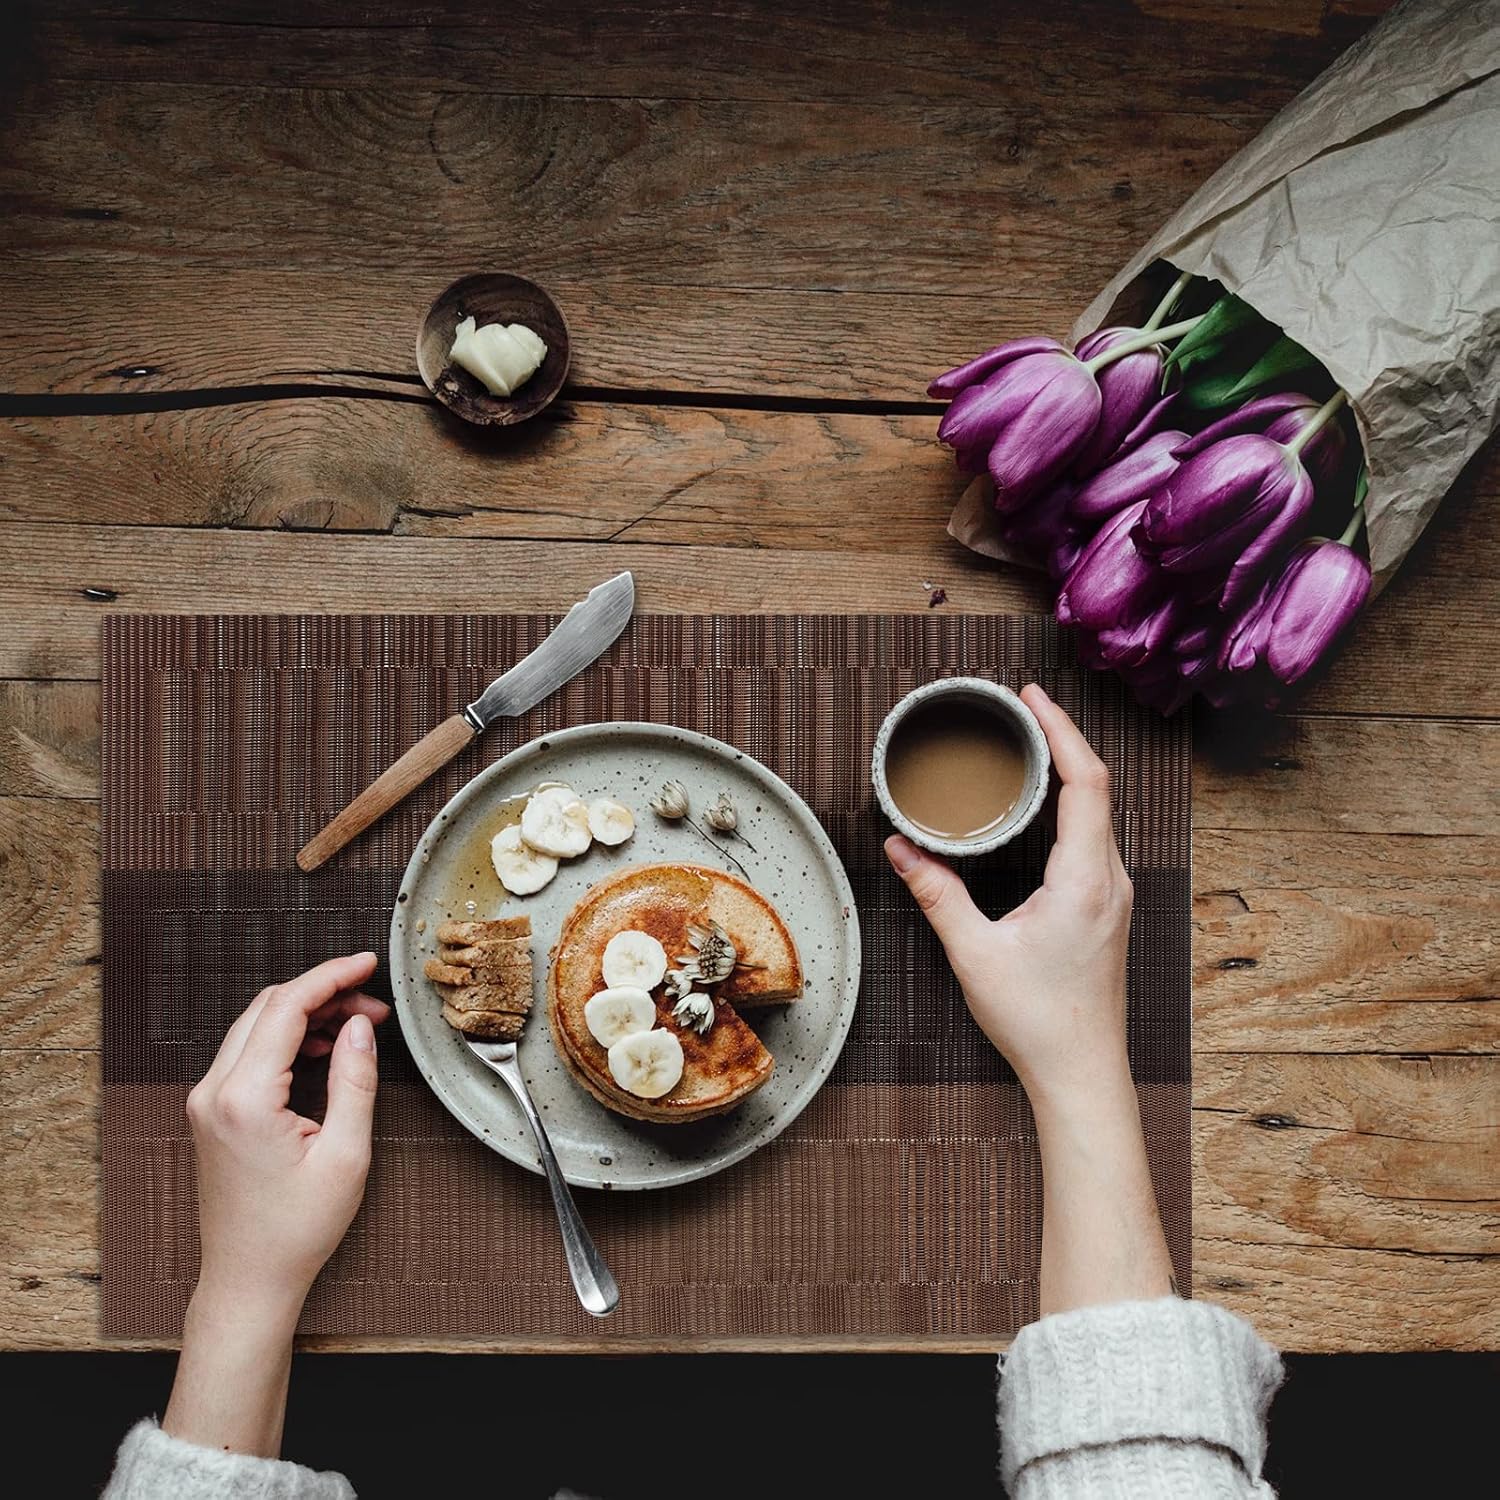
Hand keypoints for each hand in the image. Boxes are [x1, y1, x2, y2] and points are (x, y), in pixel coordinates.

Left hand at [185, 952, 390, 1316]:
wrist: (248, 1278)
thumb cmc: (296, 1229)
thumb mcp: (346, 1154)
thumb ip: (354, 1080)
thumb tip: (359, 1026)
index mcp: (244, 1098)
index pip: (286, 1007)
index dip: (331, 976)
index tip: (368, 964)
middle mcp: (214, 1092)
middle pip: (268, 1007)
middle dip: (324, 992)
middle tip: (373, 1002)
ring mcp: (206, 1101)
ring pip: (256, 1024)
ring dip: (306, 1013)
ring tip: (357, 1024)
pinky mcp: (210, 1111)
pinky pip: (246, 1051)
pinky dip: (286, 1036)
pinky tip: (322, 1047)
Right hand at [884, 684, 1132, 1106]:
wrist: (1082, 1073)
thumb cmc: (1036, 1020)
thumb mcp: (974, 952)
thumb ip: (937, 894)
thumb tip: (900, 848)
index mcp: (1085, 880)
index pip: (1085, 782)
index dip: (1061, 730)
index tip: (1030, 699)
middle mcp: (1110, 879)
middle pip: (1097, 786)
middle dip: (1061, 739)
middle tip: (1021, 708)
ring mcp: (1114, 894)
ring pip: (1099, 812)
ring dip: (1067, 771)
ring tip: (1028, 745)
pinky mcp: (1107, 908)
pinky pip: (1094, 837)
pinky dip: (1070, 805)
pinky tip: (1041, 804)